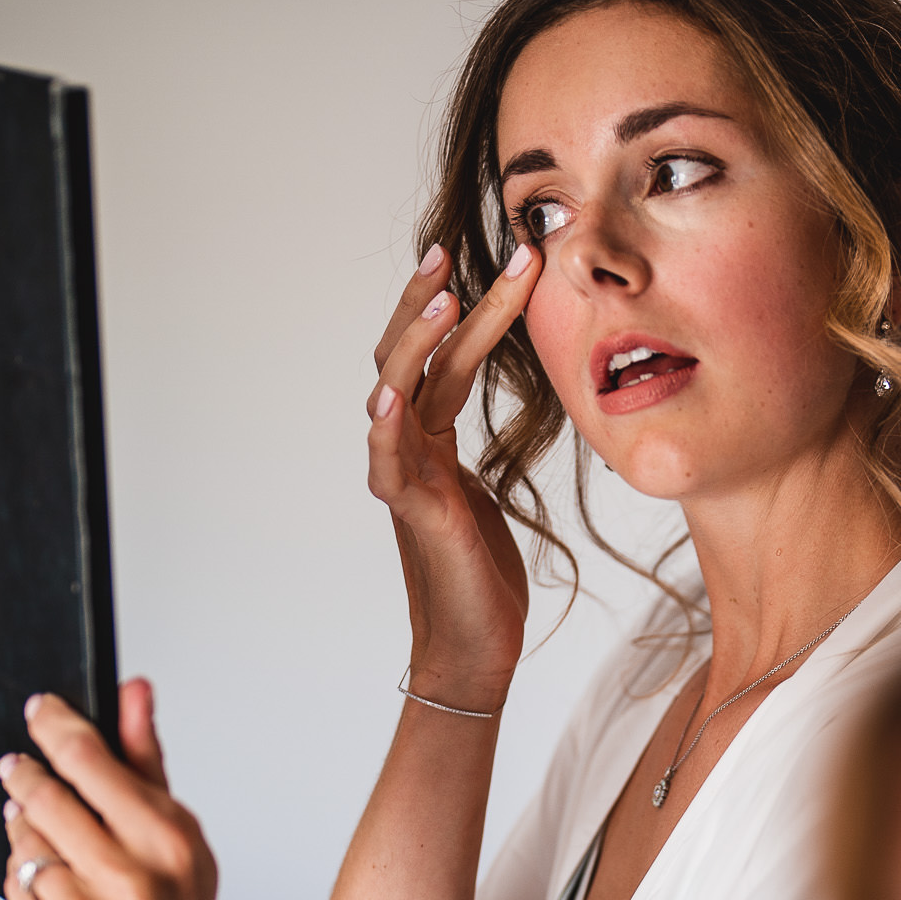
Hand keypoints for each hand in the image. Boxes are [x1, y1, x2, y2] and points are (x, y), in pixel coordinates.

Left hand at [0, 680, 238, 899]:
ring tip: (43, 835)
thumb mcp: (180, 837)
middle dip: (25, 776)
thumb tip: (133, 687)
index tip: (38, 709)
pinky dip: (23, 880)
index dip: (55, 727)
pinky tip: (47, 884)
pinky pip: (14, 891)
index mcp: (167, 840)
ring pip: (24, 846)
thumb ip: (146, 761)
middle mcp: (130, 880)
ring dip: (24, 831)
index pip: (92, 761)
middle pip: (46, 799)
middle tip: (16, 766)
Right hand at [366, 242, 544, 711]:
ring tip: (444, 297)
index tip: (496, 258)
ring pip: (396, 391)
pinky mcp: (412, 514)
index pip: (443, 355)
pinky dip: (384, 425)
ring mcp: (405, 477)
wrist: (475, 649)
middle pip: (410, 355)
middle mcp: (410, 447)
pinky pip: (388, 460)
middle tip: (455, 250)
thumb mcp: (488, 493)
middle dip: (431, 301)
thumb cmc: (482, 577)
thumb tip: (516, 403)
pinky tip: (391, 392)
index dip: (465, 305)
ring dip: (416, 343)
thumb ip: (480, 447)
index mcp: (430, 439)